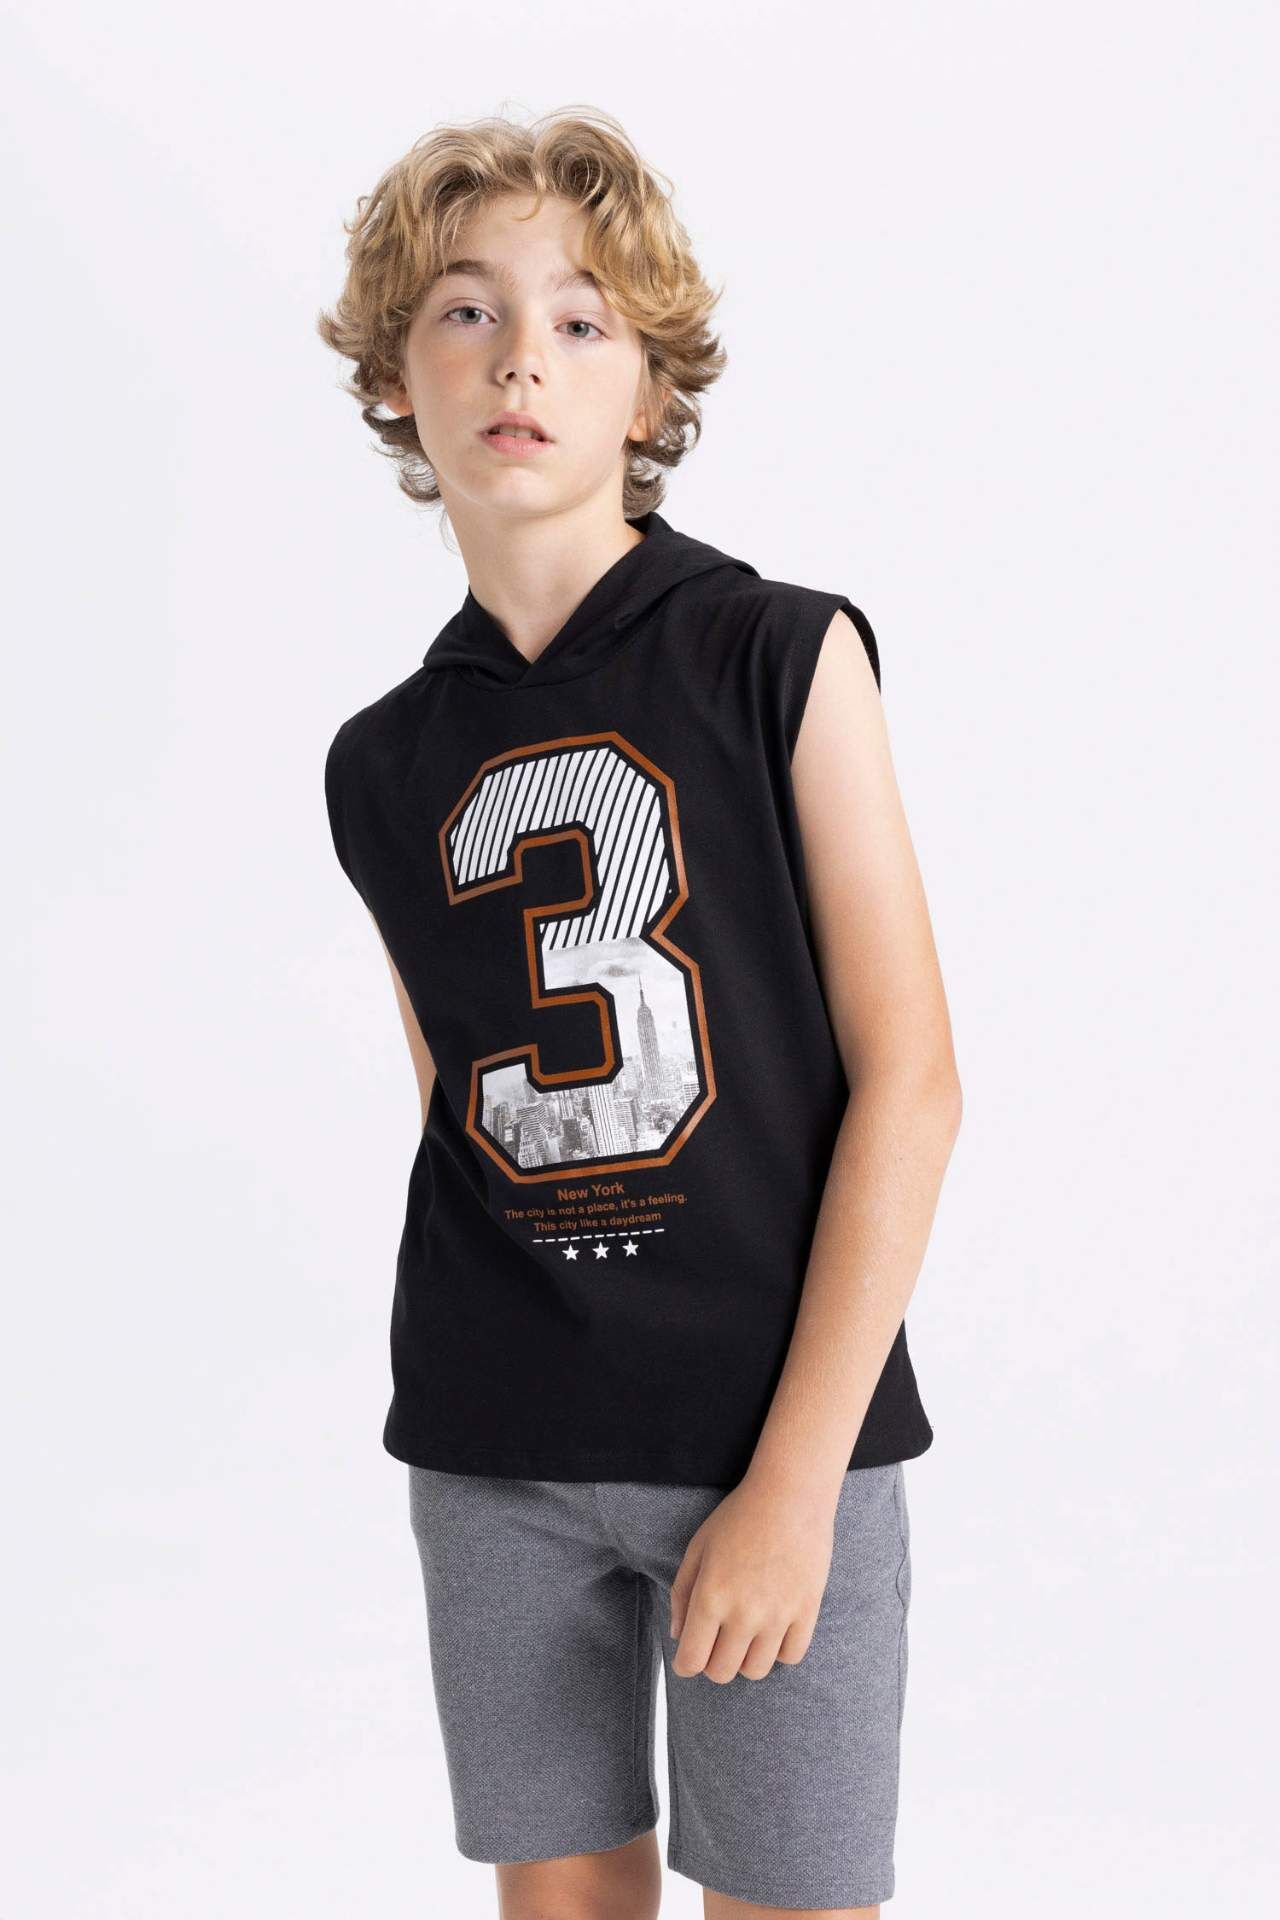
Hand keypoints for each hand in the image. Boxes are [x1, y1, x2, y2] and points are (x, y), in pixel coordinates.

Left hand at [668, 1475, 837, 1682]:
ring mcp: (777, 1616)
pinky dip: (779, 1650)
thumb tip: (678, 1635)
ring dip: (745, 1658)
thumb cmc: (738, 1516)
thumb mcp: (698, 1548)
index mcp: (710, 1597)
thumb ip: (681, 1594)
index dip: (686, 1663)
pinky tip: (773, 1628)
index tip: (691, 1654)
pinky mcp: (806, 1612)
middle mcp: (743, 1614)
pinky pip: (790, 1657)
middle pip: (721, 1673)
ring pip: (755, 1671)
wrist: (790, 1495)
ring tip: (745, 1634)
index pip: (691, 1661)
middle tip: (717, 1641)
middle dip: (713, 1662)